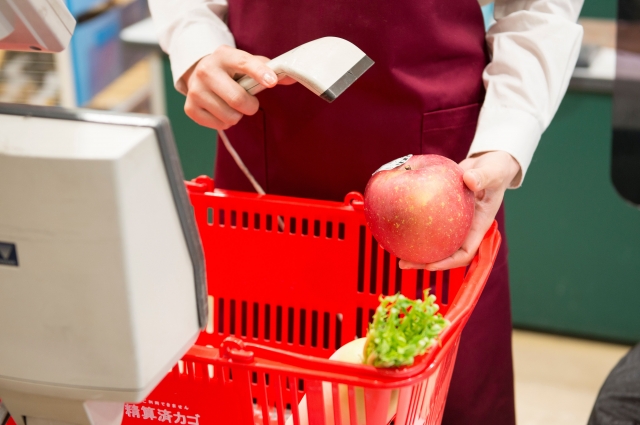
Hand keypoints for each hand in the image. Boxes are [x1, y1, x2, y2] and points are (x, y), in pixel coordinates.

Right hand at [182, 45, 293, 129]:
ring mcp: (195, 90)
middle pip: (237, 99)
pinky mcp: (190, 108)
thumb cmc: (231, 70)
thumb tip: (292, 77)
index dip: (259, 73)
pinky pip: (219, 125)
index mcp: (224, 55)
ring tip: (232, 105)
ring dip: (237, 115)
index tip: (272, 82)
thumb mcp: (247, 63)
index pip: (244, 63)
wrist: (198, 73)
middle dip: (250, 106)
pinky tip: (220, 110)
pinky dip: (225, 122)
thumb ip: (269, 69)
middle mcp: (206, 70)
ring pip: (229, 116)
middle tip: (250, 103)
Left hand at [399, 151, 520, 270]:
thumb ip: (483, 176)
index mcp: (479, 226)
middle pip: (444, 253)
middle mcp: (465, 228)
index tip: (430, 264)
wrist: (489, 163)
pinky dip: (411, 226)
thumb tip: (470, 180)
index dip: (448, 262)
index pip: (465, 253)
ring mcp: (454, 222)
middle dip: (424, 261)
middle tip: (403, 263)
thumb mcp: (494, 171)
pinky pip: (426, 222)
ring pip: (433, 241)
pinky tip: (394, 225)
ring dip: (415, 249)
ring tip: (391, 251)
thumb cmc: (496, 168)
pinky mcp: (443, 212)